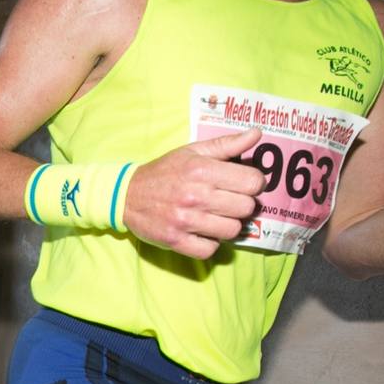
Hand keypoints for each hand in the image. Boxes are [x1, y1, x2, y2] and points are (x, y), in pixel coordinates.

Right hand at [123, 128, 264, 258]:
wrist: (126, 195)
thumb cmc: (164, 172)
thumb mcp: (192, 152)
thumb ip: (226, 144)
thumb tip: (257, 134)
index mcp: (202, 170)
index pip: (253, 182)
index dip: (253, 183)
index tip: (242, 184)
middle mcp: (195, 195)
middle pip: (246, 207)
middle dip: (241, 204)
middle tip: (227, 201)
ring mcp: (185, 221)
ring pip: (232, 230)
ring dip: (227, 224)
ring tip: (215, 216)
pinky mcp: (176, 241)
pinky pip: (210, 249)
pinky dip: (210, 243)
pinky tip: (202, 232)